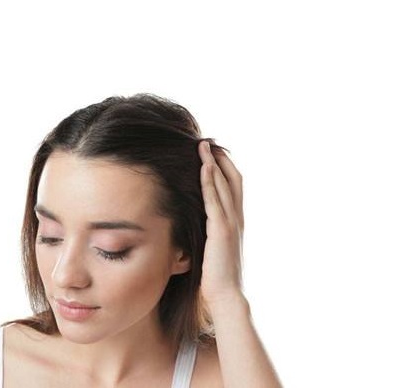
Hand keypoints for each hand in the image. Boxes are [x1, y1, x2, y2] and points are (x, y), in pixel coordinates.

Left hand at [197, 140, 244, 308]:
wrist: (227, 295)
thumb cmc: (218, 277)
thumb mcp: (216, 250)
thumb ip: (212, 235)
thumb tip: (200, 228)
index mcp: (237, 222)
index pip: (235, 187)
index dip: (226, 167)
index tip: (215, 153)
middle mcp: (238, 218)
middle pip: (232, 179)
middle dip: (221, 158)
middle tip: (209, 141)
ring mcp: (231, 223)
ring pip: (224, 185)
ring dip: (213, 162)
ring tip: (202, 145)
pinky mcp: (221, 230)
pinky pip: (214, 199)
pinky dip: (210, 181)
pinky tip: (203, 166)